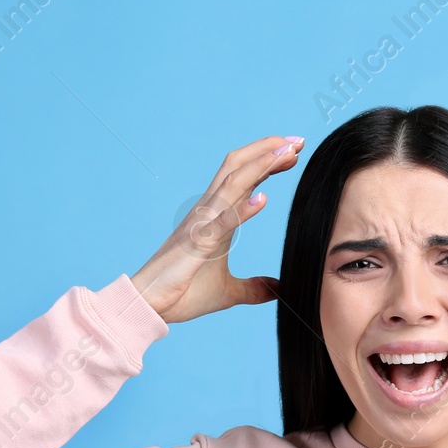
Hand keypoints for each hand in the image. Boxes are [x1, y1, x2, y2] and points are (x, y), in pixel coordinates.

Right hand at [130, 135, 303, 323]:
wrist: (150, 306)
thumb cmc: (182, 293)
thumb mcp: (229, 292)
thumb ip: (255, 288)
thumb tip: (279, 289)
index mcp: (215, 218)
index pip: (244, 178)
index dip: (268, 161)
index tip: (294, 153)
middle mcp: (207, 212)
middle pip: (237, 166)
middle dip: (268, 149)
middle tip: (298, 141)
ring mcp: (201, 225)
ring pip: (232, 183)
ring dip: (260, 165)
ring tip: (288, 152)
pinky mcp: (196, 245)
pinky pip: (221, 222)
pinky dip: (242, 209)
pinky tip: (263, 198)